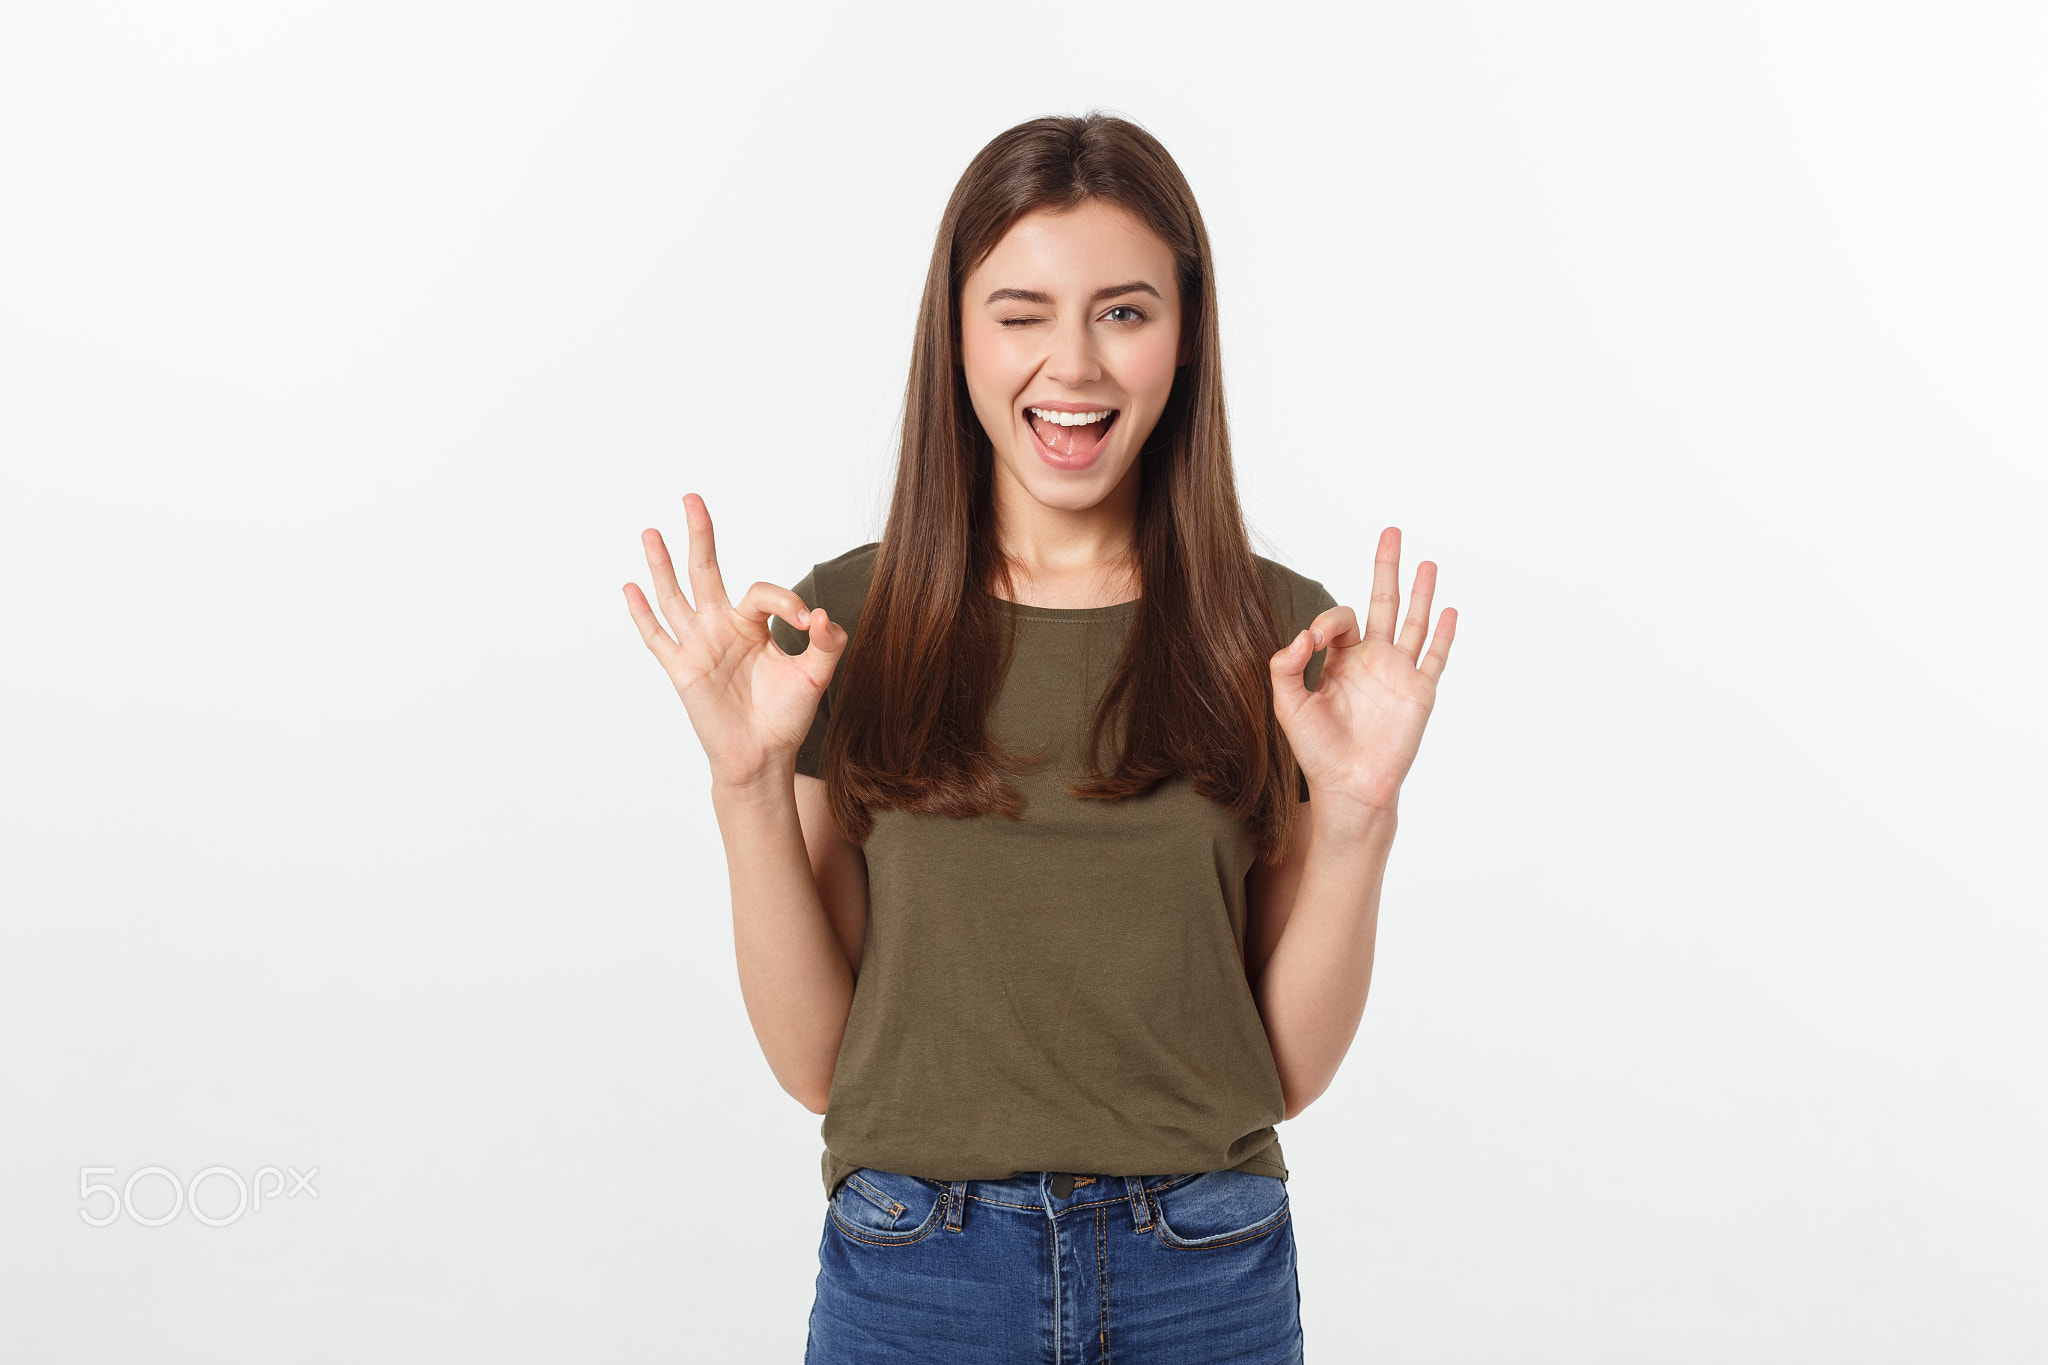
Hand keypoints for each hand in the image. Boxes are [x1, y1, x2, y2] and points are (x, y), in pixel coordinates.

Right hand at [623, 493, 846, 789]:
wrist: (762, 756)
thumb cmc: (786, 716)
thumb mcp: (815, 675)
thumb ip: (826, 642)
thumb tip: (820, 614)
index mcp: (752, 625)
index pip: (762, 592)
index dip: (787, 600)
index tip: (808, 622)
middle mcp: (721, 628)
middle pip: (706, 571)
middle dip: (700, 535)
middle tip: (692, 498)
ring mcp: (698, 646)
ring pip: (675, 596)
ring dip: (662, 564)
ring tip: (650, 532)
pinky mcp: (682, 669)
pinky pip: (658, 638)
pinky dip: (642, 614)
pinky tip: (630, 588)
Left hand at [1269, 527, 1456, 813]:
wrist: (1349, 787)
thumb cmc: (1317, 751)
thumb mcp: (1287, 705)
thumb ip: (1285, 667)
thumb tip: (1300, 635)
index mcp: (1339, 661)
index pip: (1339, 620)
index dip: (1324, 622)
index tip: (1310, 642)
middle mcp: (1371, 661)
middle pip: (1382, 602)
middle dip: (1385, 567)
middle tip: (1391, 531)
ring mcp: (1398, 673)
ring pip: (1412, 622)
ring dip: (1420, 592)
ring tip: (1426, 562)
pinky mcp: (1419, 691)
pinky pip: (1434, 657)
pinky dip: (1444, 634)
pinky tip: (1450, 611)